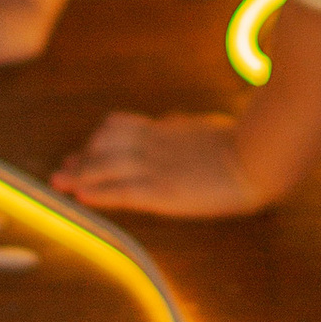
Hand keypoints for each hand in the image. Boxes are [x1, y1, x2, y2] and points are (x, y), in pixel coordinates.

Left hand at [54, 109, 268, 216]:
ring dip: (80, 176)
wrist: (259, 157)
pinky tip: (81, 197)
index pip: (118, 128)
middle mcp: (154, 144)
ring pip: (103, 167)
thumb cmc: (244, 143)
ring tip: (61, 184)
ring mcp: (155, 166)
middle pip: (103, 145)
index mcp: (166, 129)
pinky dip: (97, 194)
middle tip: (62, 170)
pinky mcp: (161, 190)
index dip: (97, 141)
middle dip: (81, 159)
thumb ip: (184, 128)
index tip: (83, 150)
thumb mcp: (206, 127)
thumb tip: (171, 123)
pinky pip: (119, 191)